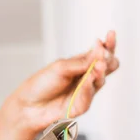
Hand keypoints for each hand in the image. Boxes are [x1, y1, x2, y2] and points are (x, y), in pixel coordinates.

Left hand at [0, 31, 118, 139]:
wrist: (29, 104)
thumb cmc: (42, 84)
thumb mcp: (61, 67)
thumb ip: (81, 62)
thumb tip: (100, 50)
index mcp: (82, 64)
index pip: (101, 53)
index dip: (108, 44)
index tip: (111, 33)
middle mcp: (87, 77)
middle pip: (108, 66)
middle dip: (108, 58)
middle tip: (104, 54)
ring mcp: (86, 92)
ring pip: (101, 80)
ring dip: (100, 71)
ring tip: (99, 65)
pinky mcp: (81, 106)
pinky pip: (89, 96)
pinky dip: (88, 87)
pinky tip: (88, 80)